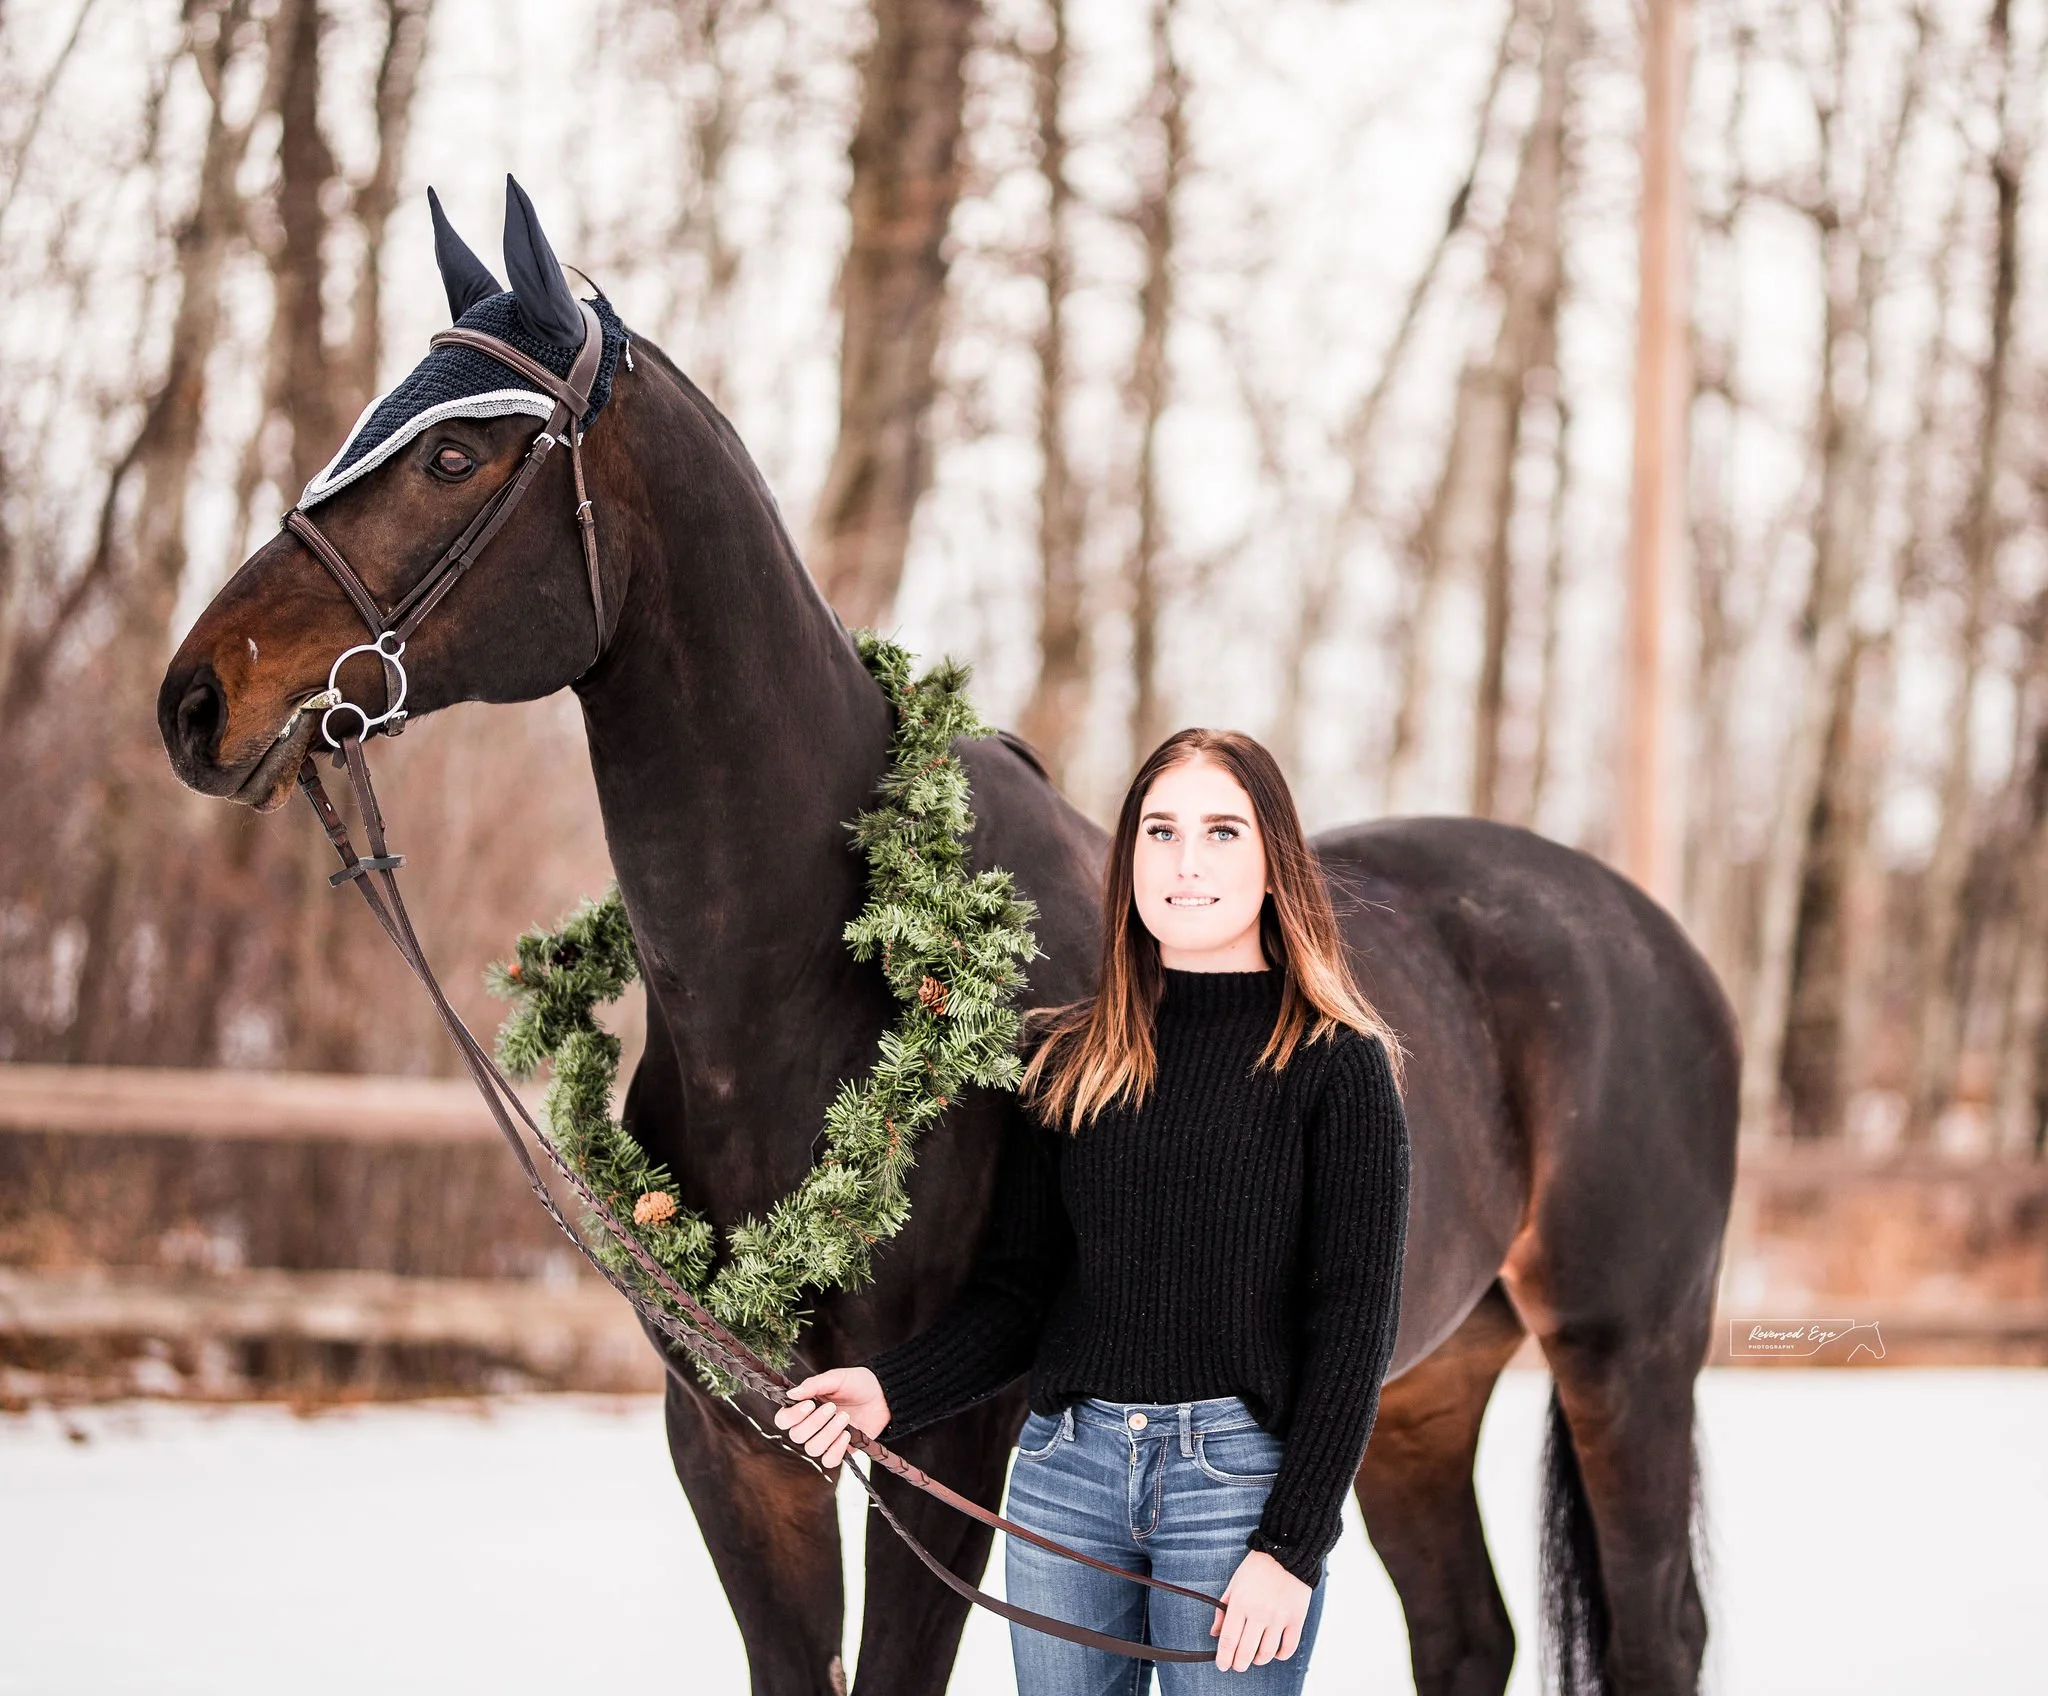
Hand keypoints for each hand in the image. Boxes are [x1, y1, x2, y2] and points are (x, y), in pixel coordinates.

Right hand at [771, 1366, 891, 1469]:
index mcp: (805, 1407)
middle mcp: (811, 1425)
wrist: (882, 1394)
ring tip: (844, 1417)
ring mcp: (825, 1439)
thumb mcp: (836, 1378)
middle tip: (832, 1408)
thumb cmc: (857, 1383)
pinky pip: (829, 1460)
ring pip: (812, 1448)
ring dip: (828, 1433)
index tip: (810, 1404)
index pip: (783, 1420)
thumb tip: (791, 1394)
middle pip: (797, 1436)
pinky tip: (847, 1435)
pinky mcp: (840, 1449)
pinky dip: (836, 1449)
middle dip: (815, 1423)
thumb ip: (813, 1385)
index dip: (792, 1416)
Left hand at [1209, 1550, 1311, 1670]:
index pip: (1228, 1640)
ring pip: (1267, 1653)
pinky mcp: (1296, 1619)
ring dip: (1258, 1660)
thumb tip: (1214, 1633)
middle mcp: (1259, 1613)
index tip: (1222, 1664)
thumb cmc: (1256, 1568)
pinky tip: (1275, 1653)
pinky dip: (1280, 1656)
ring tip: (1255, 1658)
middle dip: (1239, 1664)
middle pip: (1246, 1652)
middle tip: (1237, 1665)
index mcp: (1240, 1603)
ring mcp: (1279, 1618)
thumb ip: (1223, 1610)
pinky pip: (1288, 1648)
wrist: (1286, 1553)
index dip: (1223, 1658)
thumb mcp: (1234, 1584)